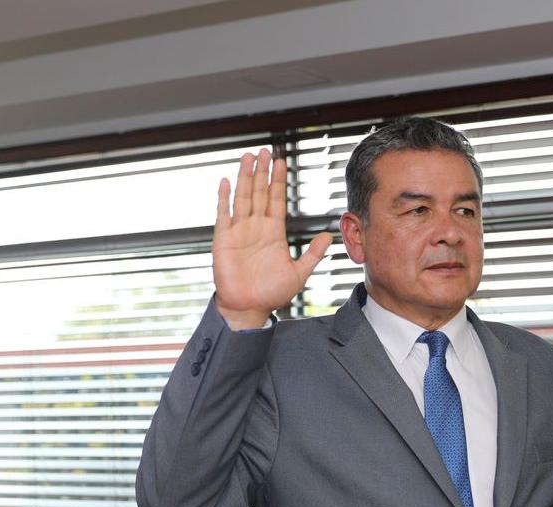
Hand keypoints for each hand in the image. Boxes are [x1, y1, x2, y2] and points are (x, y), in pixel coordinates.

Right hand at [213, 148, 332, 329]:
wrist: (248, 308)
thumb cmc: (271, 293)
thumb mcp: (298, 273)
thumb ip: (313, 254)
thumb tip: (329, 236)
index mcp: (273, 232)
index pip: (276, 200)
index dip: (278, 181)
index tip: (280, 162)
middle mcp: (256, 227)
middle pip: (259, 192)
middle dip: (262, 172)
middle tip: (265, 151)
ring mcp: (239, 231)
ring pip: (242, 197)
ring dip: (244, 177)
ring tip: (248, 157)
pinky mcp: (223, 238)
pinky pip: (223, 213)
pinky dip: (224, 197)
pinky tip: (226, 180)